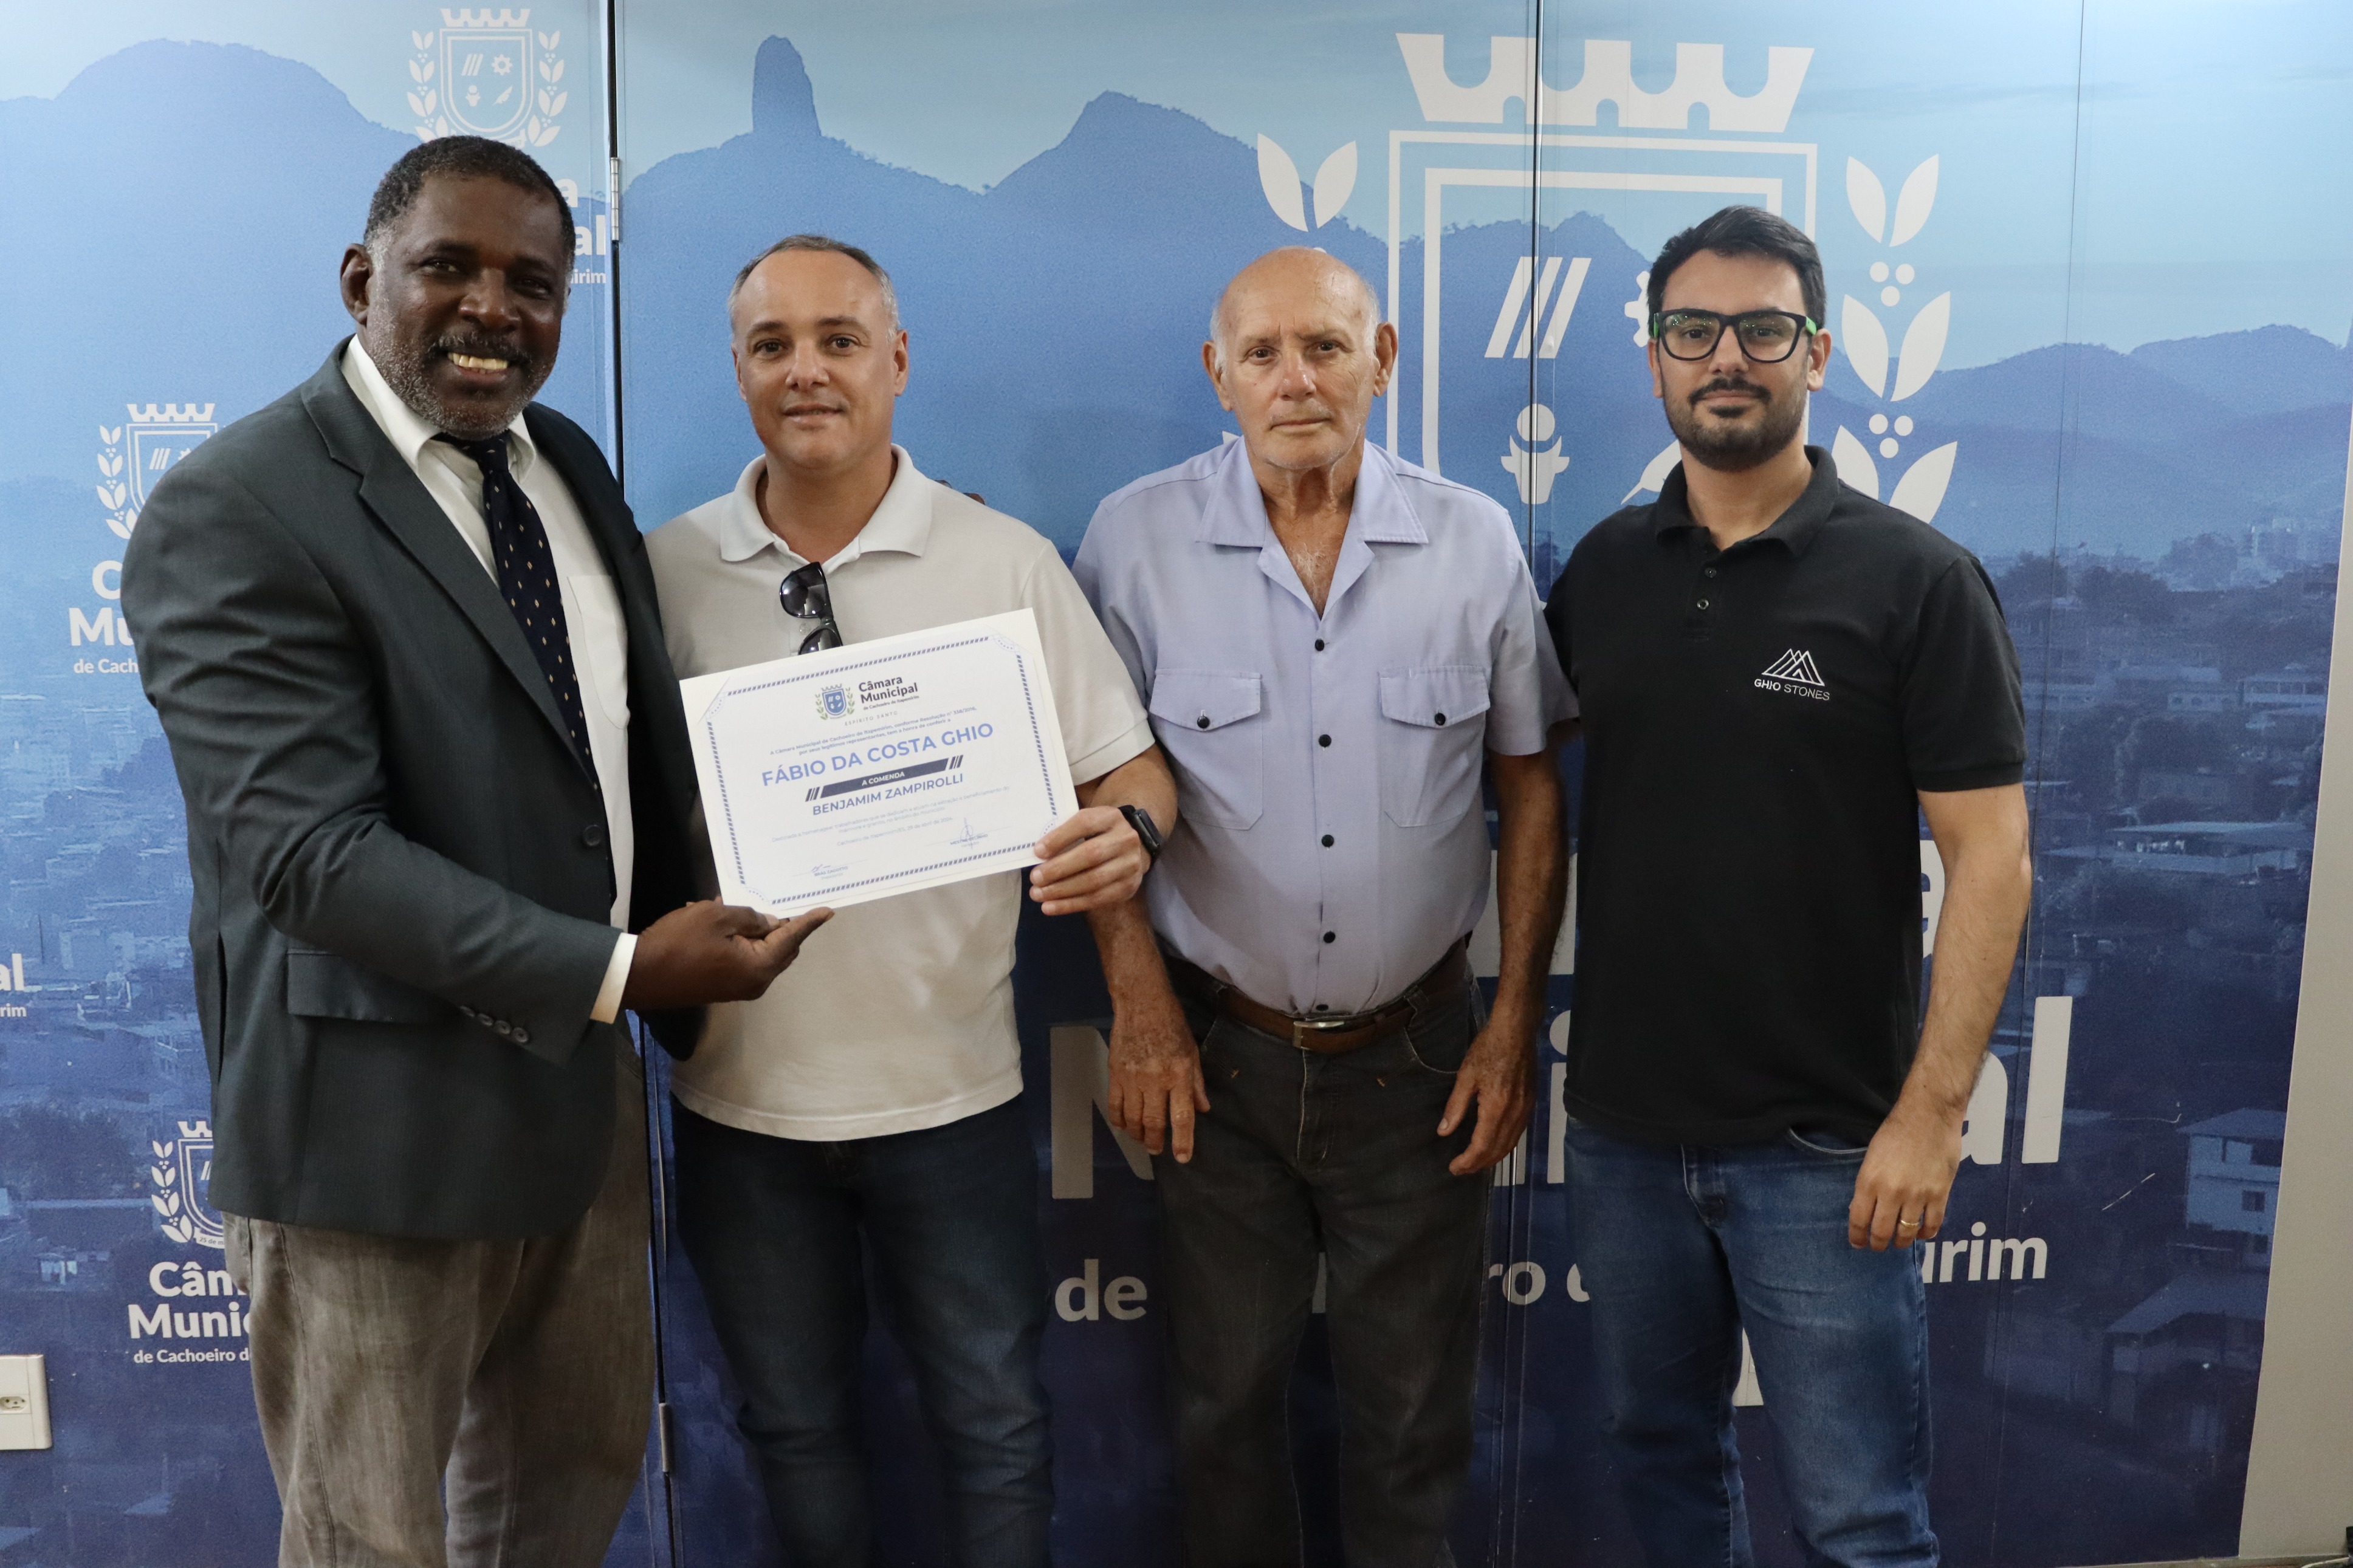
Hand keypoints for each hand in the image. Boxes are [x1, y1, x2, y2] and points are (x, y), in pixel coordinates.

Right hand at [622, 900, 831, 1009]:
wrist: (640, 976)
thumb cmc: (679, 943)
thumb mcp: (716, 917)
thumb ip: (749, 917)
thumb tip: (769, 923)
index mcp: (759, 967)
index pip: (792, 938)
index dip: (809, 922)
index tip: (827, 911)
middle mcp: (756, 983)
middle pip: (781, 949)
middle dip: (782, 925)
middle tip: (780, 901)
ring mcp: (738, 989)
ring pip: (761, 954)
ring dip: (755, 931)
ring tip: (740, 908)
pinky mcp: (723, 988)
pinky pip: (743, 960)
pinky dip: (740, 941)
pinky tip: (724, 921)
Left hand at [1030, 805, 1147, 915]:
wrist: (1132, 851)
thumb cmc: (1098, 836)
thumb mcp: (1087, 825)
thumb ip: (1066, 833)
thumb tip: (1039, 854)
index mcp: (1110, 817)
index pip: (1085, 824)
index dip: (1060, 838)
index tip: (1038, 852)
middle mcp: (1125, 839)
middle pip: (1091, 854)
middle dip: (1059, 868)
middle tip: (1035, 878)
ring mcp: (1130, 865)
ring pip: (1094, 880)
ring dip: (1062, 890)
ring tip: (1038, 894)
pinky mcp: (1128, 887)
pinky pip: (1097, 899)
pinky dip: (1070, 904)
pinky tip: (1050, 907)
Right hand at [1106, 988, 1209, 1160]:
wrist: (1141, 1004)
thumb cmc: (1172, 1025)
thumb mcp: (1192, 1052)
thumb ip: (1196, 1083)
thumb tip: (1203, 1109)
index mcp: (1179, 1075)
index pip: (1181, 1116)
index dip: (1183, 1140)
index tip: (1182, 1158)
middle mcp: (1155, 1080)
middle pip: (1154, 1121)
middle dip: (1155, 1141)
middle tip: (1156, 1150)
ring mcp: (1132, 1078)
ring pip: (1133, 1117)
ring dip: (1138, 1133)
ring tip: (1142, 1139)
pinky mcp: (1115, 1073)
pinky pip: (1115, 1104)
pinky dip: (1119, 1119)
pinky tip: (1123, 1126)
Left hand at [1438, 1015, 1534, 1175]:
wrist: (1517, 1032)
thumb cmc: (1488, 1049)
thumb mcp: (1466, 1076)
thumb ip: (1456, 1106)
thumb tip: (1444, 1131)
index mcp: (1496, 1108)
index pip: (1482, 1146)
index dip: (1468, 1162)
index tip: (1454, 1169)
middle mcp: (1514, 1114)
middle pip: (1498, 1151)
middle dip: (1479, 1164)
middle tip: (1462, 1169)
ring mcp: (1525, 1110)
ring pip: (1510, 1144)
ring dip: (1493, 1158)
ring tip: (1476, 1163)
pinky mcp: (1531, 1103)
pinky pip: (1518, 1133)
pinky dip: (1505, 1145)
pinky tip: (1494, 1145)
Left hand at [1848, 1106, 1962, 1249]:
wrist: (1929, 1114)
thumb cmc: (1896, 1130)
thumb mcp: (1871, 1157)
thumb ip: (1869, 1184)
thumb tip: (1865, 1209)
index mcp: (1869, 1181)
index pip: (1859, 1220)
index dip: (1857, 1237)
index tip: (1857, 1243)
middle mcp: (1891, 1192)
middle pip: (1881, 1232)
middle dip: (1877, 1243)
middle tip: (1877, 1246)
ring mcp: (1917, 1195)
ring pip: (1906, 1233)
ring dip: (1901, 1242)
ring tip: (1898, 1242)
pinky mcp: (1940, 1194)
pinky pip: (1932, 1225)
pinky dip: (1925, 1234)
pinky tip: (1920, 1233)